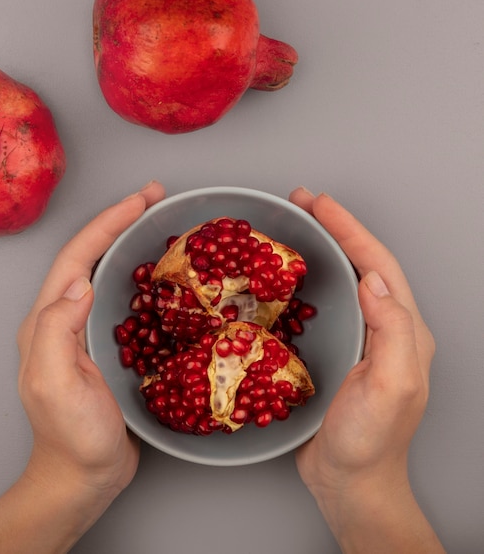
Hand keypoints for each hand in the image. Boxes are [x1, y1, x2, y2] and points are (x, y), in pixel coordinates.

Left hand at [17, 180, 165, 495]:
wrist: (84, 475)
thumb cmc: (71, 436)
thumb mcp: (55, 384)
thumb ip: (56, 331)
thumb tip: (81, 282)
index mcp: (47, 320)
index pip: (76, 257)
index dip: (107, 223)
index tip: (140, 200)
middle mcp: (64, 317)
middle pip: (90, 255)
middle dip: (120, 220)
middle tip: (155, 197)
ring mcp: (86, 329)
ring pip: (107, 271)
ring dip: (131, 241)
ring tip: (160, 221)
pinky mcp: (108, 344)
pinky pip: (124, 297)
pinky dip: (142, 275)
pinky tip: (163, 272)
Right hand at [289, 188, 442, 552]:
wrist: (351, 482)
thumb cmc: (370, 441)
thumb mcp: (392, 386)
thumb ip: (392, 331)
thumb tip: (375, 280)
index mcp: (402, 330)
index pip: (378, 265)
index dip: (350, 229)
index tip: (319, 204)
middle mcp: (384, 328)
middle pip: (361, 263)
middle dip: (334, 228)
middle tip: (300, 202)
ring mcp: (359, 339)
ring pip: (341, 280)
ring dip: (318, 248)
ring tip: (291, 226)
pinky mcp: (335, 351)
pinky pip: (321, 305)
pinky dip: (304, 280)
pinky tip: (281, 277)